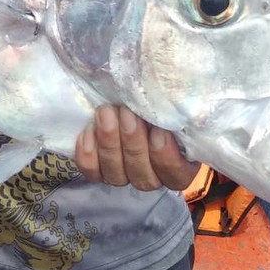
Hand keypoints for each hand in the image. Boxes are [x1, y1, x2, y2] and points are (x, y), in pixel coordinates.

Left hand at [75, 104, 199, 191]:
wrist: (123, 92)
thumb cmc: (157, 95)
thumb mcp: (172, 98)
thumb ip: (177, 106)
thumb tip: (174, 100)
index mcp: (181, 163)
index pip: (177, 175)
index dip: (167, 158)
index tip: (159, 132)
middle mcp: (152, 174)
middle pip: (144, 177)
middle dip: (134, 143)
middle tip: (127, 113)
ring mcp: (124, 174)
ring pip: (116, 175)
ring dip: (110, 143)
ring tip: (106, 113)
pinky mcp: (99, 170)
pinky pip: (92, 171)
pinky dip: (89, 154)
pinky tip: (89, 130)